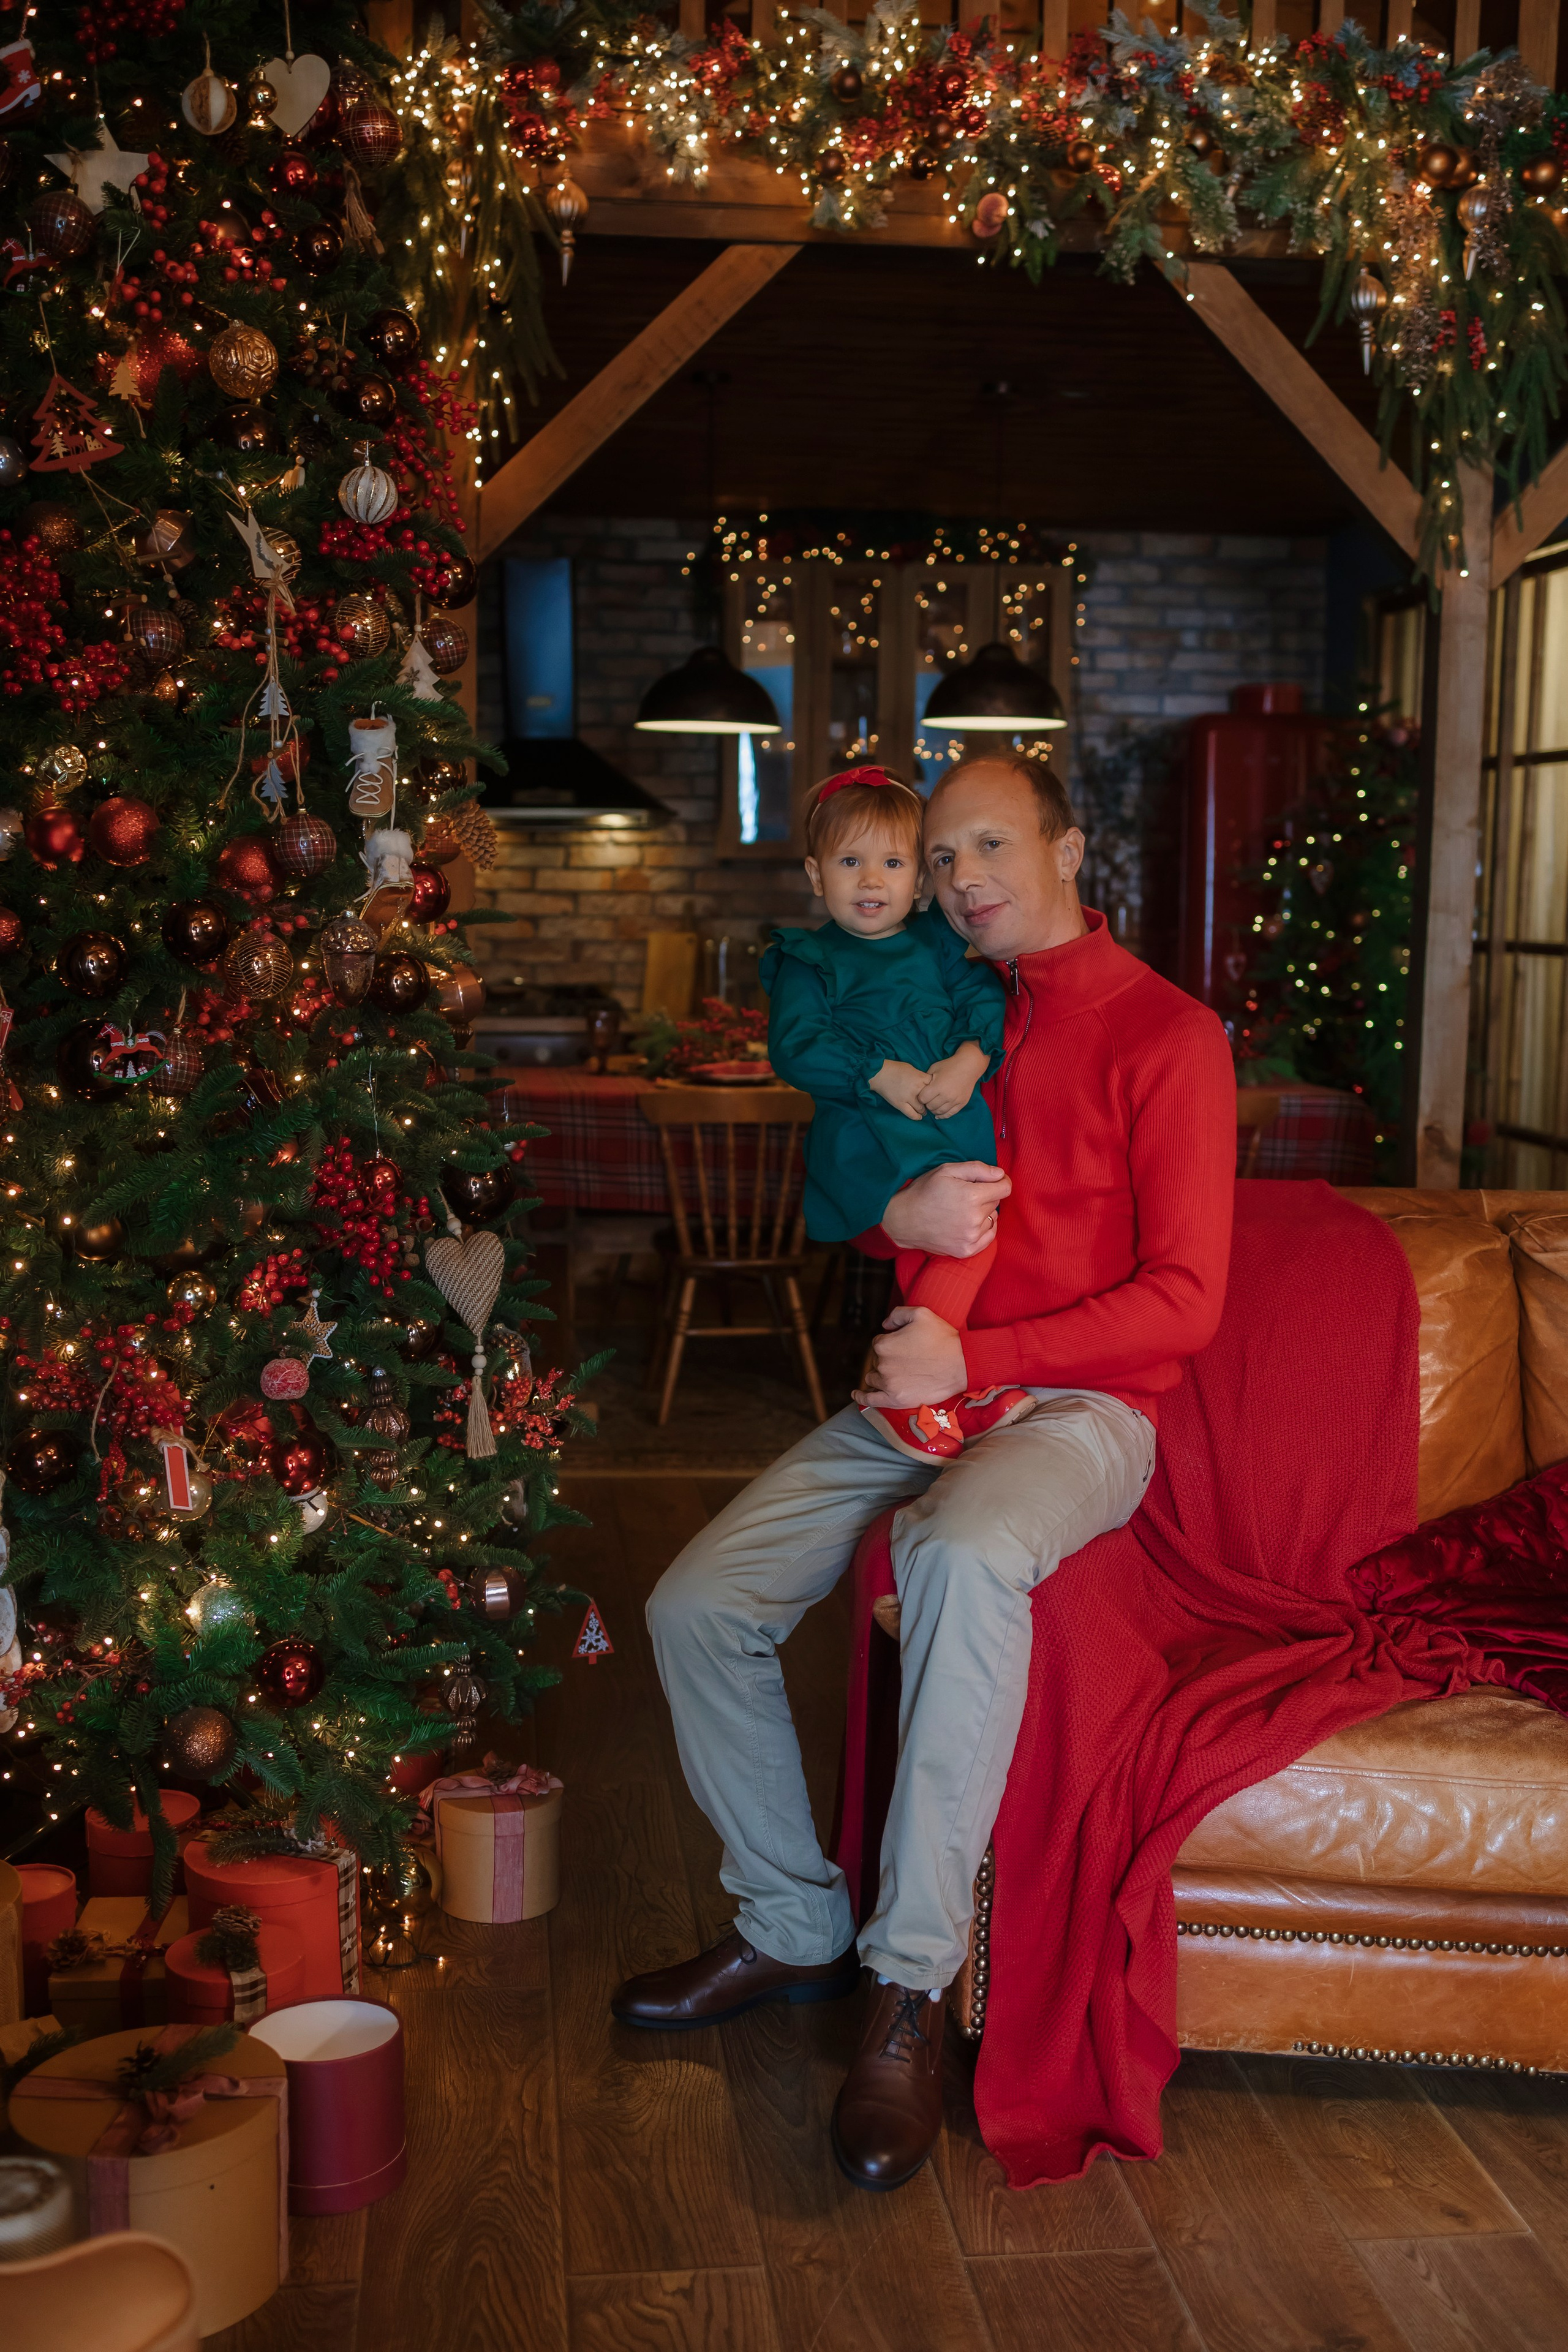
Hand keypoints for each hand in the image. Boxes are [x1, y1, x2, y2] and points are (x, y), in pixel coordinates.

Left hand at [854, 1306, 967, 1410]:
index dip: (892, 1343)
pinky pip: (870, 1400)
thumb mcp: (920, 1313)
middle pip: (876, 1361)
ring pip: (874, 1378)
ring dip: (880, 1375)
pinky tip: (857, 1394)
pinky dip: (861, 1396)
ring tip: (896, 1374)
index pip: (878, 1343)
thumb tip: (884, 1324)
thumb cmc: (942, 1338)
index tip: (907, 1346)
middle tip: (908, 1359)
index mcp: (884, 1344)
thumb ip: (897, 1314)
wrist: (962, 1364)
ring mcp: (888, 1384)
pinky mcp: (896, 1400)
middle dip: (887, 1359)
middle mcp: (882, 1365)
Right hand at [867, 1058, 931, 1122]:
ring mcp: (908, 1097)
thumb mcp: (912, 1068)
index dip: (934, 1090)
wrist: (880, 1074)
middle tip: (929, 1104)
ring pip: (921, 1108)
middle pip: (929, 1099)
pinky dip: (917, 1117)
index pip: (934, 1087)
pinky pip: (911, 1114)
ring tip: (924, 1111)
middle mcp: (917, 1088)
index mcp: (920, 1078)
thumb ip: (921, 1077)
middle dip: (929, 1102)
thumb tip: (926, 1084)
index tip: (933, 1093)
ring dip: (923, 1110)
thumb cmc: (896, 1069)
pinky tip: (919, 1117)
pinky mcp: (900, 1104)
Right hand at [882, 1160, 1010, 1256]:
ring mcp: (971, 1237)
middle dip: (986, 1195)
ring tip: (962, 1210)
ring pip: (992, 1219)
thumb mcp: (947, 1170)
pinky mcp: (966, 1250)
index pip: (1005, 1188)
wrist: (903, 1220)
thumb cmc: (924, 1191)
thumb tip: (1000, 1174)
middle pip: (996, 1202)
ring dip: (983, 1213)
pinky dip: (983, 1229)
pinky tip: (969, 1223)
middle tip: (965, 1194)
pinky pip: (989, 1237)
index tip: (993, 1180)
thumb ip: (977, 1169)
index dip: (1001, 1181)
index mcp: (972, 1196)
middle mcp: (975, 1219)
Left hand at [918, 1040, 989, 1120]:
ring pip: (939, 1112)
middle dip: (927, 1104)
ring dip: (934, 1110)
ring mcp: (954, 1100)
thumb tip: (920, 1089)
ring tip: (934, 1105)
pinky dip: (943, 1115)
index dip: (920, 1097)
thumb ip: (926, 1079)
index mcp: (937, 1086)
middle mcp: (946, 1095)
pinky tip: (939, 1114)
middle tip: (928, 1099)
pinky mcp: (961, 1103)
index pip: (922, 1099)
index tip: (922, 1094)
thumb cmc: (950, 1065)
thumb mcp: (934, 1068)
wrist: (969, 1066)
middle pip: (930, 1107)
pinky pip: (950, 1114)